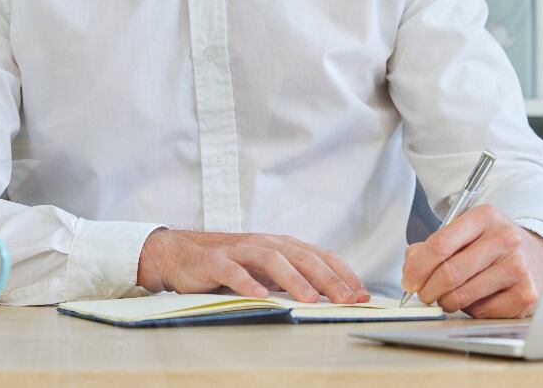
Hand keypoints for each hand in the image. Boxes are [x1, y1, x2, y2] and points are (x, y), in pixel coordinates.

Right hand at [137, 228, 370, 304]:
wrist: (179, 253)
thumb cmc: (228, 263)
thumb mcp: (265, 269)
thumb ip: (292, 277)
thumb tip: (331, 295)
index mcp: (281, 245)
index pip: (320, 255)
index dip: (343, 273)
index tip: (362, 294)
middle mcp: (264, 243)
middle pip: (302, 257)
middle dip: (328, 279)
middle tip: (347, 300)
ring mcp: (240, 250)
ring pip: (272, 260)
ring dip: (294, 280)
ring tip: (311, 299)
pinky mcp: (215, 261)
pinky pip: (234, 271)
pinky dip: (248, 283)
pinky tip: (260, 297)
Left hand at [400, 204, 542, 317]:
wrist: (537, 256)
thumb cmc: (494, 245)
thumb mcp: (466, 232)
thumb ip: (434, 245)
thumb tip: (410, 268)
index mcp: (485, 217)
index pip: (440, 244)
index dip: (418, 267)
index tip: (409, 281)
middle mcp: (505, 239)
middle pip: (450, 272)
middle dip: (427, 289)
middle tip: (423, 294)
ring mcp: (518, 268)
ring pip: (463, 295)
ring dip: (446, 301)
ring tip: (447, 296)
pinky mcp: (526, 295)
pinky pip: (482, 311)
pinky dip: (470, 310)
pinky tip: (475, 298)